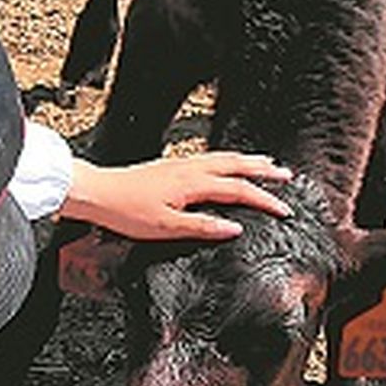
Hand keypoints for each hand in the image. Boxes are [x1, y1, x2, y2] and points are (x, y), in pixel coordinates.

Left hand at [61, 152, 292, 242]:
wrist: (97, 192)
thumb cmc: (126, 212)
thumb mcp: (166, 228)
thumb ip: (202, 227)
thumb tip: (235, 228)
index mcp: (193, 184)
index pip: (239, 189)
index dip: (265, 199)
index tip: (285, 210)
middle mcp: (190, 168)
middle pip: (236, 164)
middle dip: (264, 169)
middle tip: (287, 175)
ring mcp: (181, 164)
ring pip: (223, 157)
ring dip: (248, 160)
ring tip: (267, 162)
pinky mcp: (171, 165)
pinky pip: (210, 157)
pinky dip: (228, 159)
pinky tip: (226, 163)